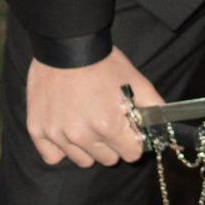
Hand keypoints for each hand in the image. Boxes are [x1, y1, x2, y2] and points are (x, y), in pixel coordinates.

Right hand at [25, 47, 157, 168]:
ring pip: (82, 160)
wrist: (65, 44)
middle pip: (107, 159)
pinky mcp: (37, 129)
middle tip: (105, 120)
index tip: (127, 128)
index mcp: (108, 125)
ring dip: (87, 146)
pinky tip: (66, 128)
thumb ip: (155, 109)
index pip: (131, 154)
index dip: (132, 140)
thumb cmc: (103, 62)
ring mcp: (56, 134)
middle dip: (111, 144)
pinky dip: (60, 147)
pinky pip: (53, 156)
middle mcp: (80, 135)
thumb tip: (168, 131)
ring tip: (85, 120)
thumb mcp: (136, 82)